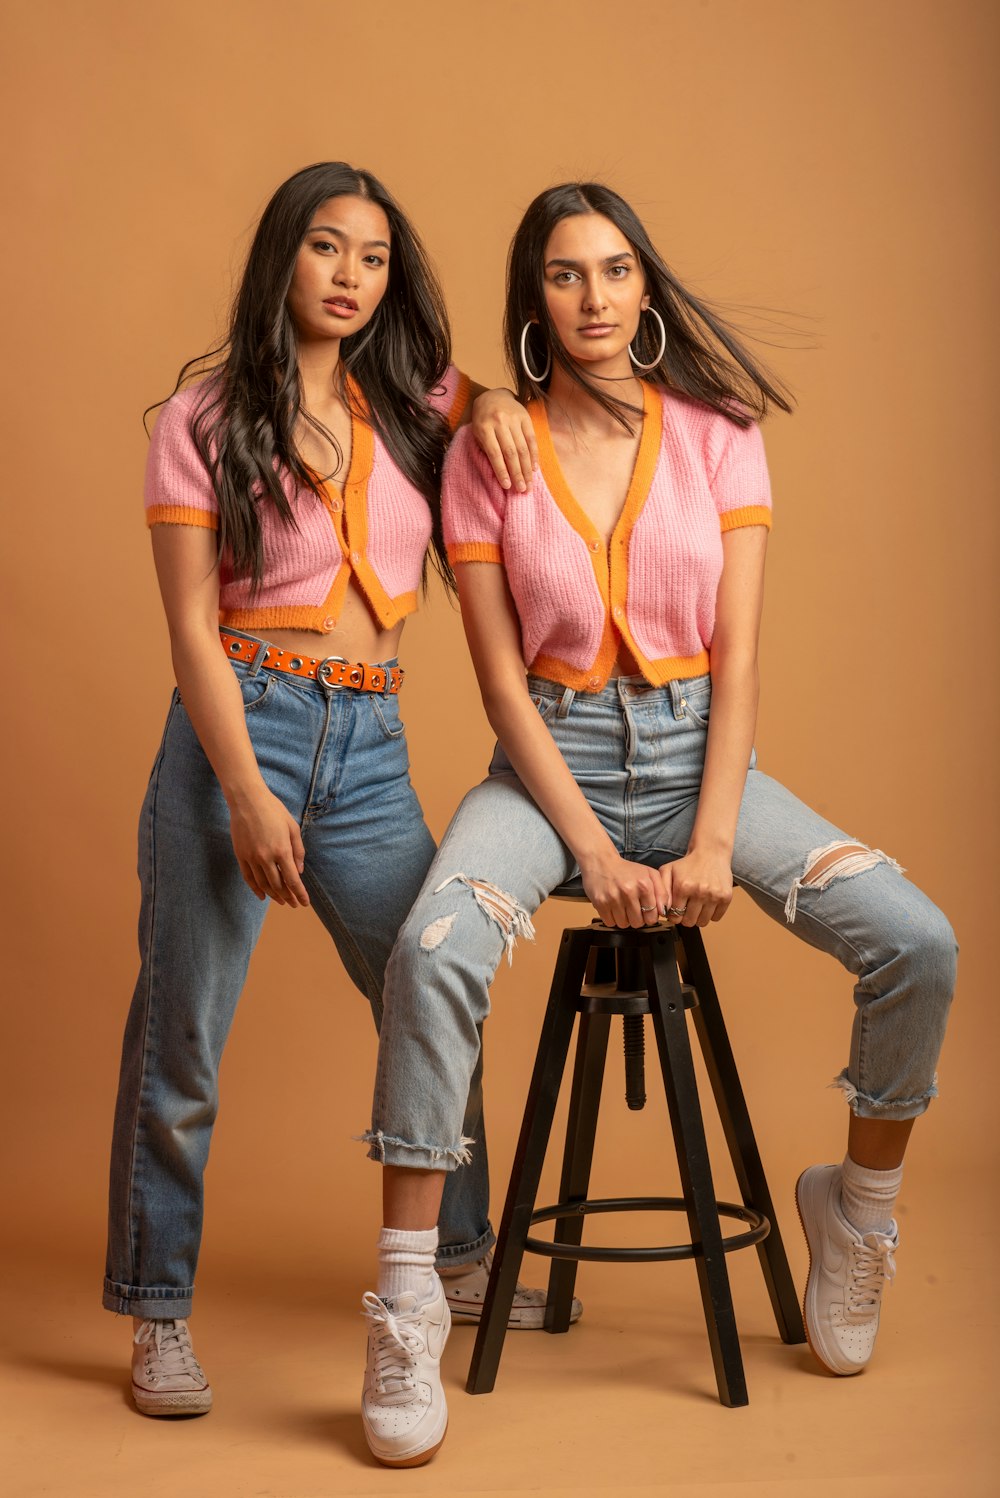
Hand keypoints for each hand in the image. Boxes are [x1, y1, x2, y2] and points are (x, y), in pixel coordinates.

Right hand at [228, 787, 309, 907]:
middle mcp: (266, 857)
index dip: (299, 894)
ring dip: (274, 895)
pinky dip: (256, 889)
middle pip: (278, 885)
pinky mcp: (241, 855)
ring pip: (263, 884)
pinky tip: (262, 896)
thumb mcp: (293, 828)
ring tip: (281, 901)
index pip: (292, 880)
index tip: (304, 903)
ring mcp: (251, 857)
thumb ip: (298, 851)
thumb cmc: (274, 811)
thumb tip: (299, 871)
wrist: (247, 800)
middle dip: (288, 897)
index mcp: (282, 850)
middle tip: (294, 904)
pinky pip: (248, 878)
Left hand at [470, 388, 537, 491]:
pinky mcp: (525, 417)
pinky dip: (534, 455)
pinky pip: (532, 439)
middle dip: (518, 473)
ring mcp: (514, 418)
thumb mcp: (478, 433)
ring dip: (527, 468)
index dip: (502, 471)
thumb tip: (501, 473)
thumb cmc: (483, 420)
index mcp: (484, 427)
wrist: (493, 396)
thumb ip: (486, 450)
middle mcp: (500, 422)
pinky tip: (535, 468)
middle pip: (511, 452)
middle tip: (522, 490)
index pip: (495, 453)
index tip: (507, 486)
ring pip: (523, 447)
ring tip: (529, 483)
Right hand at [582, 854, 667, 929]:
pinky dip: (612, 918)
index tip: (646, 911)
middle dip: (637, 918)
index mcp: (644, 885)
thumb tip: (664, 911)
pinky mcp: (600, 903)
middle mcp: (628, 892)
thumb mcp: (650, 874)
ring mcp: (613, 898)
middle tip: (633, 909)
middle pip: (637, 923)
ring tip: (622, 907)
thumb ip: (662, 892)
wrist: (601, 861)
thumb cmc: (627, 870)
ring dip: (624, 919)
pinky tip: (613, 907)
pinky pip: (610, 922)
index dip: (650, 916)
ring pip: (623, 924)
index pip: (652, 916)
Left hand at [659, 849, 732, 927]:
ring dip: (698, 917)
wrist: (711, 853)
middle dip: (685, 918)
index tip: (676, 911)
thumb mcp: (668, 871)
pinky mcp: (726, 897)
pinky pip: (716, 918)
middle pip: (689, 922)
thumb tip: (663, 910)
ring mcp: (714, 895)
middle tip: (686, 909)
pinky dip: (711, 914)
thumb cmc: (688, 864)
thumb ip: (662, 890)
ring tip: (697, 906)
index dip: (673, 916)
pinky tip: (708, 904)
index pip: (675, 916)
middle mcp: (699, 892)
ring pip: (703, 922)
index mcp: (683, 887)